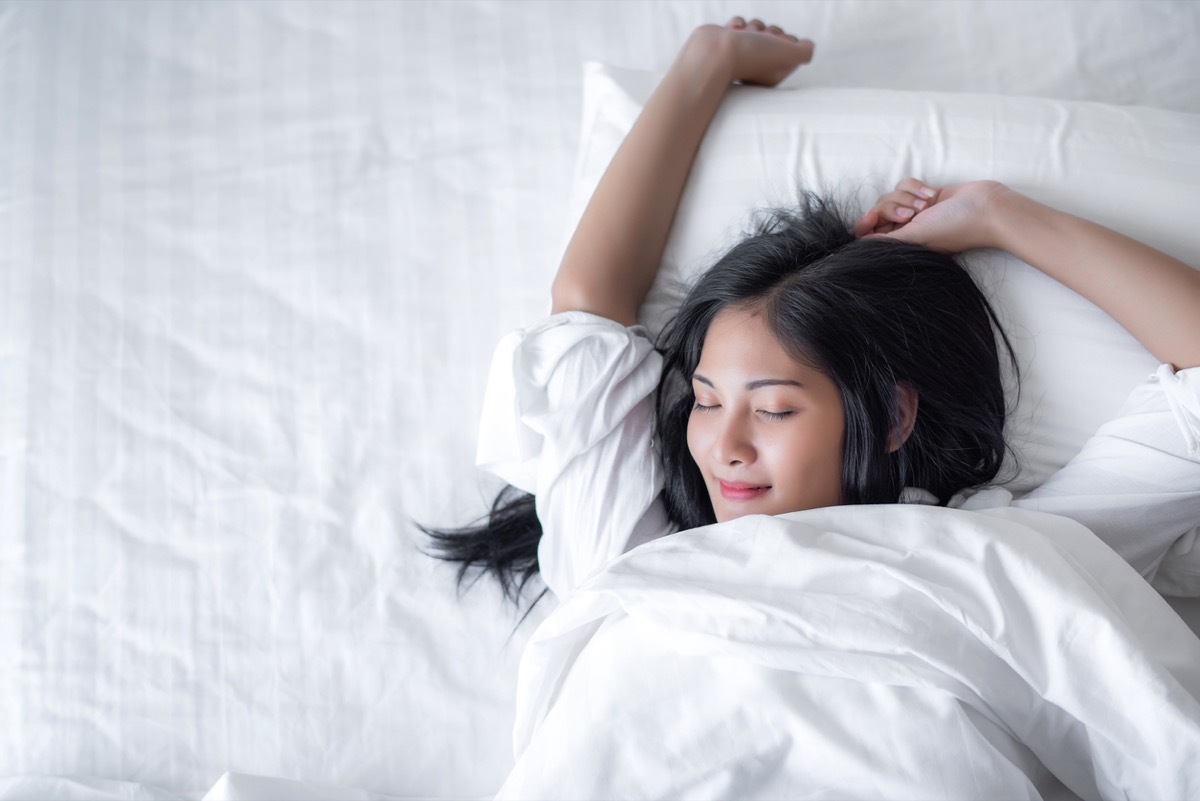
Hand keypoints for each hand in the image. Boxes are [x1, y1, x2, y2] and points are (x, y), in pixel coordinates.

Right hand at [692, 17, 813, 87]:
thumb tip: (806, 45)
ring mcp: (739, 54)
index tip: (778, 44)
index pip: (789, 46)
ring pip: (757, 27)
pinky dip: (737, 24)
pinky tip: (732, 32)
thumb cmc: (753, 55)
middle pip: (774, 35)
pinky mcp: (725, 43)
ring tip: (744, 36)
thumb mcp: (791, 55)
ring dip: (753, 26)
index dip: (786, 39)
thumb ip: (806, 51)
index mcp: (772, 74)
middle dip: (769, 31)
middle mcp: (756, 66)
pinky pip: (739, 24)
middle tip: (761, 40)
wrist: (715, 52)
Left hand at [854, 178, 1011, 252]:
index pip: (868, 236)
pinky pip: (904, 185)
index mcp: (901, 245)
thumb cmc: (954, 227)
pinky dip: (916, 187)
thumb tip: (857, 250)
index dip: (865, 224)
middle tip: (913, 214)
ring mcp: (914, 212)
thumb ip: (884, 242)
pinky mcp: (923, 195)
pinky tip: (932, 194)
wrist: (986, 207)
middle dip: (892, 208)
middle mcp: (905, 230)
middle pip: (877, 212)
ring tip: (926, 204)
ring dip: (907, 197)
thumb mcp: (914, 238)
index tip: (871, 218)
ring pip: (890, 195)